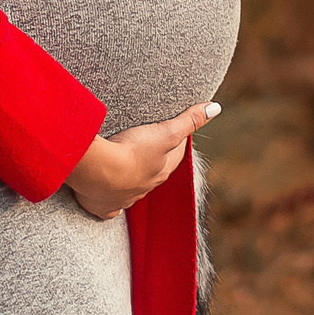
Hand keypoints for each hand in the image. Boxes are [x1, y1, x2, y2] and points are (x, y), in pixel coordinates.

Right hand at [66, 102, 219, 219]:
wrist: (98, 170)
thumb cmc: (133, 150)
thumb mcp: (165, 131)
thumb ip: (189, 120)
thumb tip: (215, 107)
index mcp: (161, 172)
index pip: (173, 157)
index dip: (173, 142)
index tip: (168, 129)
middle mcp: (144, 188)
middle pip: (151, 173)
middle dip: (150, 161)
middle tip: (142, 143)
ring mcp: (123, 199)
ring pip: (130, 190)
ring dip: (129, 179)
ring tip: (121, 164)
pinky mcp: (102, 206)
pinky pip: (108, 206)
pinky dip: (108, 201)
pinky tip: (106, 195)